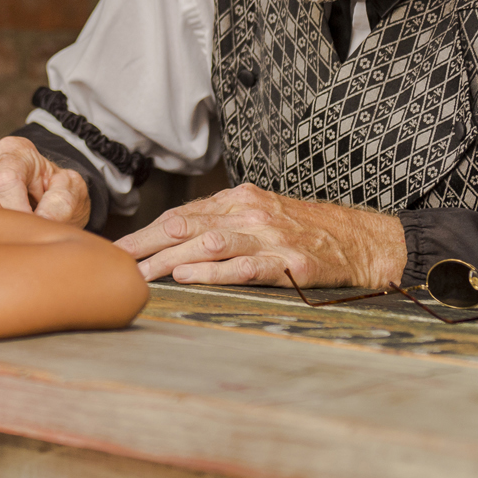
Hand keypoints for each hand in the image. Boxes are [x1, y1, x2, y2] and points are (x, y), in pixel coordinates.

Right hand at [0, 136, 91, 227]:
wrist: (48, 194)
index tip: (36, 224)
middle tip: (28, 233)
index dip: (20, 209)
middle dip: (9, 221)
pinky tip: (5, 233)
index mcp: (14, 151)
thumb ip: (61, 202)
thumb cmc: (58, 189)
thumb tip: (41, 221)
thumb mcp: (72, 190)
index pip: (6, 181)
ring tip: (20, 231)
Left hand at [115, 183, 405, 287]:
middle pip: (189, 229)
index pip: (181, 216)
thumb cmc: (302, 229)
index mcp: (237, 201)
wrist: (359, 239)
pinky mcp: (289, 263)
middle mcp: (249, 214)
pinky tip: (193, 277)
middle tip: (119, 263)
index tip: (118, 250)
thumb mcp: (258, 215)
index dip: (147, 233)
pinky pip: (247, 268)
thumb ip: (219, 222)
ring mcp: (269, 238)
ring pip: (212, 245)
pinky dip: (217, 272)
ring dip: (174, 259)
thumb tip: (170, 237)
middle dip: (149, 246)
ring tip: (146, 272)